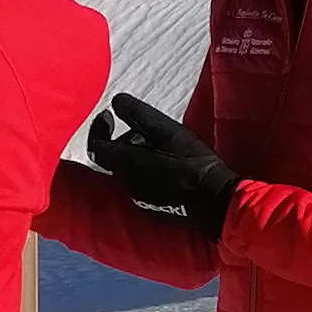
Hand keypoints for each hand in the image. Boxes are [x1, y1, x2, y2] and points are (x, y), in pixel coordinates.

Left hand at [84, 92, 236, 242]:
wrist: (216, 204)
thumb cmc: (194, 165)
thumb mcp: (169, 132)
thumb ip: (139, 115)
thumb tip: (116, 101)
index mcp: (127, 164)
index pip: (96, 146)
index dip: (98, 128)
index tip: (108, 116)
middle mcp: (127, 184)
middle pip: (115, 158)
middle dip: (126, 141)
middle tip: (149, 131)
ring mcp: (139, 200)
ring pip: (128, 172)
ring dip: (138, 157)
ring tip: (164, 149)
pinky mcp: (152, 210)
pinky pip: (141, 186)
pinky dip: (148, 172)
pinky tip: (170, 169)